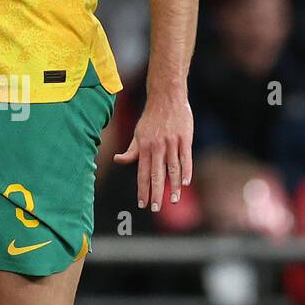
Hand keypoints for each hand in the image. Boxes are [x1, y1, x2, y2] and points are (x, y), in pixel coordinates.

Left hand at [114, 90, 192, 211]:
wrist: (166, 96)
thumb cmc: (151, 117)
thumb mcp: (138, 133)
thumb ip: (131, 150)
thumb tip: (118, 160)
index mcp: (144, 147)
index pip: (142, 173)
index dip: (142, 190)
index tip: (143, 204)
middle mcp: (157, 147)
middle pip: (157, 174)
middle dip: (156, 193)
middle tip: (155, 208)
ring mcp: (171, 143)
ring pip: (173, 169)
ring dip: (173, 186)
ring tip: (173, 200)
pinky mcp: (185, 138)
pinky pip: (185, 158)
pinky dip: (186, 171)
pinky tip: (186, 183)